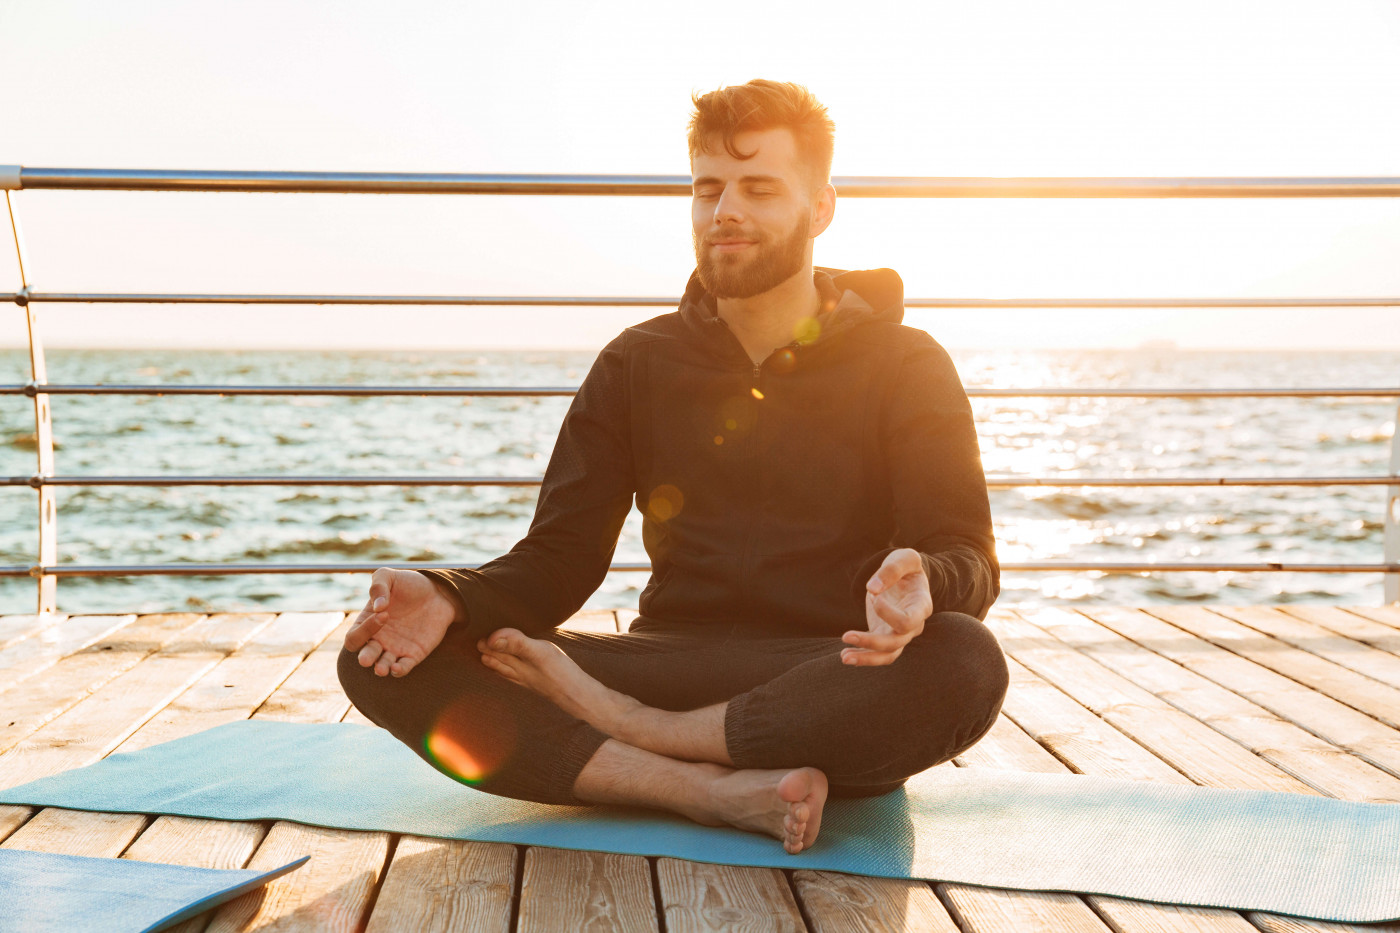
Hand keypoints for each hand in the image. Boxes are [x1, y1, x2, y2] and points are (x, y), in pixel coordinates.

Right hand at [343, 568, 455, 677]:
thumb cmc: (408, 584)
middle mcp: (378, 639)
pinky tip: (397, 668)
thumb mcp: (389, 576)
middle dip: (365, 658)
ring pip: (382, 666)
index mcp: (367, 623)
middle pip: (364, 656)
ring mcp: (395, 648)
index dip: (364, 629)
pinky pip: (402, 668)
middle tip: (368, 659)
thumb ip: (378, 586)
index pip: (354, 636)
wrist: (437, 592)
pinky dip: (399, 671)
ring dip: (381, 669)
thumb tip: (378, 607)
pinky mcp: (413, 654)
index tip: (385, 614)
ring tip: (382, 669)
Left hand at [841, 548, 932, 666]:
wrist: (907, 576)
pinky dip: (863, 655)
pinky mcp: (886, 635)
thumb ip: (892, 570)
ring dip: (866, 658)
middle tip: (845, 635)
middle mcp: (914, 625)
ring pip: (888, 655)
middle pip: (896, 642)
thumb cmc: (907, 566)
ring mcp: (900, 633)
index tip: (873, 598)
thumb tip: (873, 588)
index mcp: (921, 606)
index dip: (889, 615)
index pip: (908, 621)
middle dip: (871, 642)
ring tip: (844, 657)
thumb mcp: (905, 558)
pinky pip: (877, 652)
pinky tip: (845, 654)